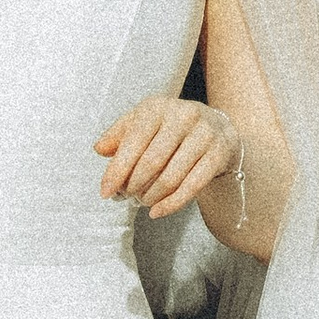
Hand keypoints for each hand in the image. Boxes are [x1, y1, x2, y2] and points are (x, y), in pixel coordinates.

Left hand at [94, 95, 244, 222]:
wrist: (218, 128)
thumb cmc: (171, 128)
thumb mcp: (143, 123)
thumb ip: (119, 135)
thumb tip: (99, 149)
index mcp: (158, 107)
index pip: (133, 142)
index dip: (117, 170)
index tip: (105, 192)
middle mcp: (183, 116)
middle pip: (151, 162)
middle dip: (134, 185)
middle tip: (127, 196)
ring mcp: (204, 134)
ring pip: (171, 177)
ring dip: (151, 196)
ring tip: (143, 200)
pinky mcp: (219, 154)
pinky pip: (192, 187)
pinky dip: (171, 204)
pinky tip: (156, 212)